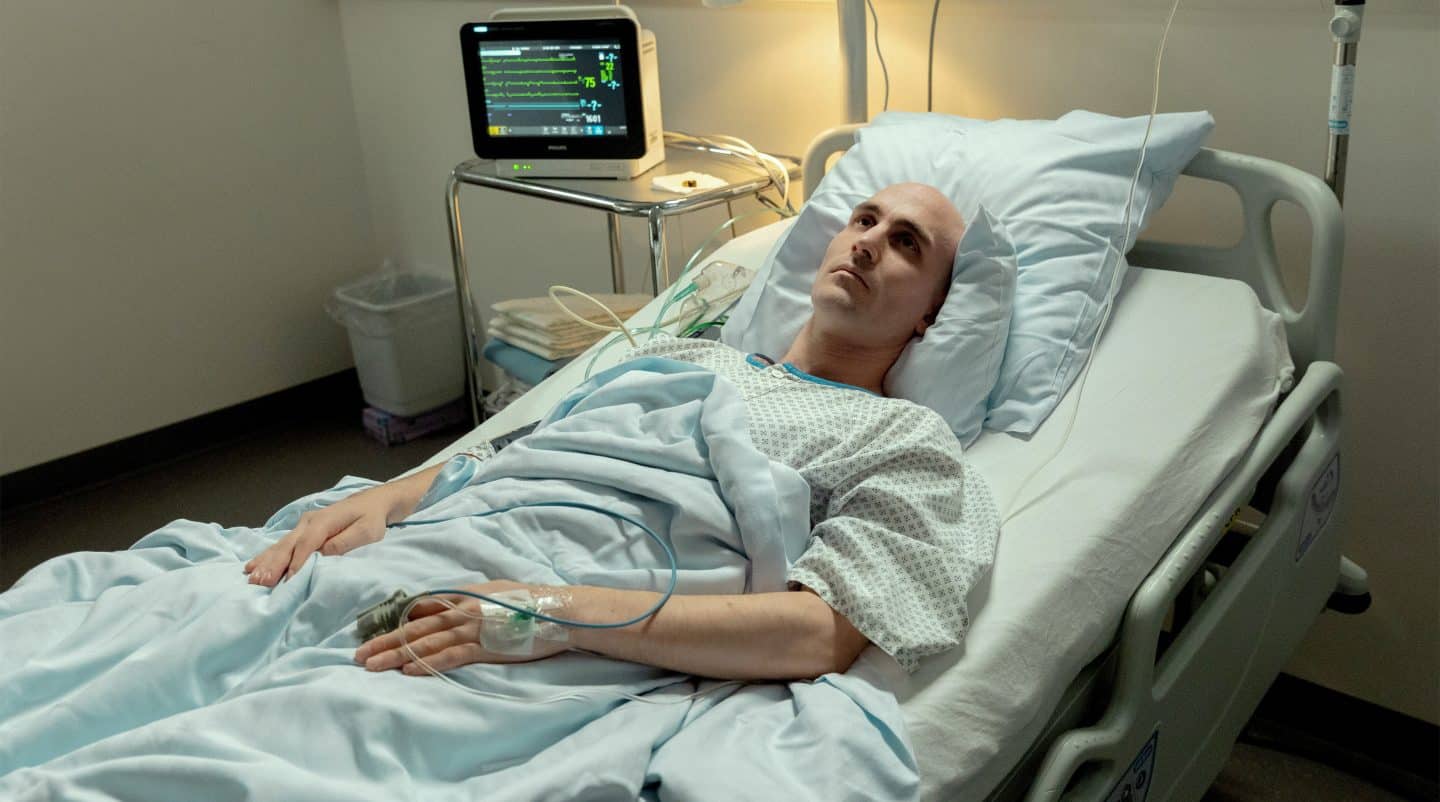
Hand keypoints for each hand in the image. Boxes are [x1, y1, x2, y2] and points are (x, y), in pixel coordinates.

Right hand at [244, 480, 420, 586]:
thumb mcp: (367, 531)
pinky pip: (283, 544)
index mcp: (324, 521)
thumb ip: (345, 541)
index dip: (297, 563)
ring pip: (282, 545)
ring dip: (266, 561)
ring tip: (251, 576)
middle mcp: (309, 522)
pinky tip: (253, 565)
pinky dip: (268, 555)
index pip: (307, 544)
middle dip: (273, 564)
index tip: (288, 581)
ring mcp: (304, 525)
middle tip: (259, 582)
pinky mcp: (303, 531)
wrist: (375, 501)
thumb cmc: (372, 518)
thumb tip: (323, 552)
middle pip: (288, 545)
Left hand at [353, 581, 571, 674]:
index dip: (394, 620)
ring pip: (425, 642)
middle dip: (384, 640)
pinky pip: (450, 656)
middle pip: (415, 626)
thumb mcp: (493, 592)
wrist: (558, 610)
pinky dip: (427, 662)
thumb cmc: (529, 603)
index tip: (371, 631)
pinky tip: (408, 670)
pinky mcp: (485, 647)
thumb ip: (466, 600)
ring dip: (395, 654)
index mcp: (463, 595)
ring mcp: (472, 628)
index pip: (421, 607)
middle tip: (357, 654)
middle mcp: (462, 609)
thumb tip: (441, 608)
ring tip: (371, 665)